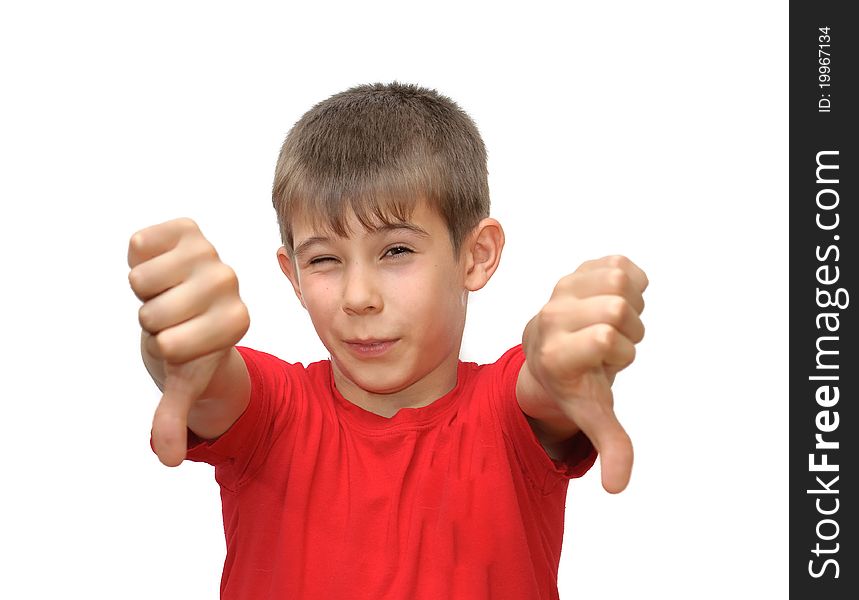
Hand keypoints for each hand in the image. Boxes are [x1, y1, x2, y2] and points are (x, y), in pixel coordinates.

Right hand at [128, 218, 249, 466]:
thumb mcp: (184, 382)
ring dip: (142, 291)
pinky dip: (137, 259)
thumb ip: (175, 418)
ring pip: (142, 281)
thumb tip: (168, 459)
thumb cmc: (188, 345)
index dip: (164, 347)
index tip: (181, 342)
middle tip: (169, 316)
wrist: (187, 304)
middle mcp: (230, 283)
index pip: (172, 346)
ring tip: (164, 292)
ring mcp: (211, 252)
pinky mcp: (188, 228)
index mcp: (237, 321)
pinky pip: (138, 245)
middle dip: (150, 321)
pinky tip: (158, 265)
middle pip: (152, 314)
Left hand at [524, 255, 646, 492]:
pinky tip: (616, 302)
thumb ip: (610, 447)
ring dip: (631, 305)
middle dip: (630, 330)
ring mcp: (562, 289)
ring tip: (614, 324)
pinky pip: (619, 263)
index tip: (604, 363)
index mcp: (556, 352)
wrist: (547, 350)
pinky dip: (630, 282)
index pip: (604, 336)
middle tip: (612, 345)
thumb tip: (617, 488)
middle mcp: (552, 316)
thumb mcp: (591, 415)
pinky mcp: (576, 270)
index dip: (620, 351)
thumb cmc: (574, 384)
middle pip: (618, 306)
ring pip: (620, 280)